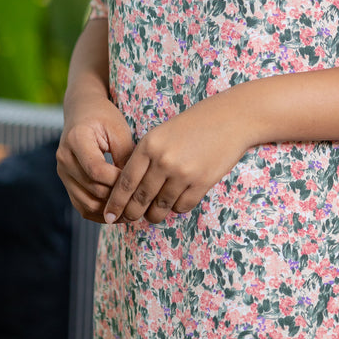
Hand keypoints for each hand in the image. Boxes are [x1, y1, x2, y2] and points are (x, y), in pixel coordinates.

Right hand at [57, 97, 135, 223]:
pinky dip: (100, 213)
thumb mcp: (118, 130)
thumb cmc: (104, 117)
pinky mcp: (66, 182)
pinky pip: (81, 206)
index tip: (137, 180)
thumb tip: (134, 185)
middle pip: (92, 189)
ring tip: (131, 210)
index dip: (118, 180)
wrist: (83, 111)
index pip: (96, 170)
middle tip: (140, 200)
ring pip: (86, 203)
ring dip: (109, 210)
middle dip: (117, 197)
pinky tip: (118, 210)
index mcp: (76, 139)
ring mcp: (63, 172)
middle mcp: (64, 158)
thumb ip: (125, 156)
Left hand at [103, 90, 253, 225]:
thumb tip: (130, 190)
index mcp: (149, 145)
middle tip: (128, 219)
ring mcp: (183, 173)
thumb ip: (145, 158)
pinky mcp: (202, 182)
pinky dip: (177, 207)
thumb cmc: (194, 125)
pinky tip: (177, 200)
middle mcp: (163, 160)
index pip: (125, 182)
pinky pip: (181, 206)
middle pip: (140, 199)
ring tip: (154, 213)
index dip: (115, 203)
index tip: (108, 215)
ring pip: (160, 207)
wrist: (230, 118)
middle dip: (131, 214)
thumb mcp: (162, 133)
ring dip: (154, 214)